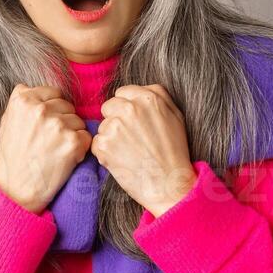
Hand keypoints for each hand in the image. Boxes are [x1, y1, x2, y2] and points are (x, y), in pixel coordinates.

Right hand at [0, 83, 91, 213]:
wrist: (17, 189)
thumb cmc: (12, 157)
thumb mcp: (7, 121)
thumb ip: (20, 101)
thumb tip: (31, 87)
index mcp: (23, 100)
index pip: (53, 92)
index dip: (53, 108)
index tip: (47, 123)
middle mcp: (40, 110)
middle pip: (67, 105)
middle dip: (63, 120)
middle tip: (50, 140)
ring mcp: (57, 126)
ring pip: (78, 121)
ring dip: (72, 134)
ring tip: (56, 150)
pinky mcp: (72, 142)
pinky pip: (86, 137)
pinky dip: (80, 148)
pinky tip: (65, 157)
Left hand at [92, 83, 196, 215]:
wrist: (168, 184)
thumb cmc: (174, 151)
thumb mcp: (175, 116)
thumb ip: (158, 95)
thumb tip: (141, 88)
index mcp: (148, 98)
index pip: (122, 93)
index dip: (127, 107)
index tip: (134, 121)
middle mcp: (129, 109)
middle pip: (109, 106)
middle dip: (116, 119)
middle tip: (131, 138)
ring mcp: (114, 127)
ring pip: (102, 125)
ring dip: (111, 137)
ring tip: (129, 151)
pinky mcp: (103, 145)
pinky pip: (96, 143)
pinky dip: (105, 152)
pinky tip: (122, 160)